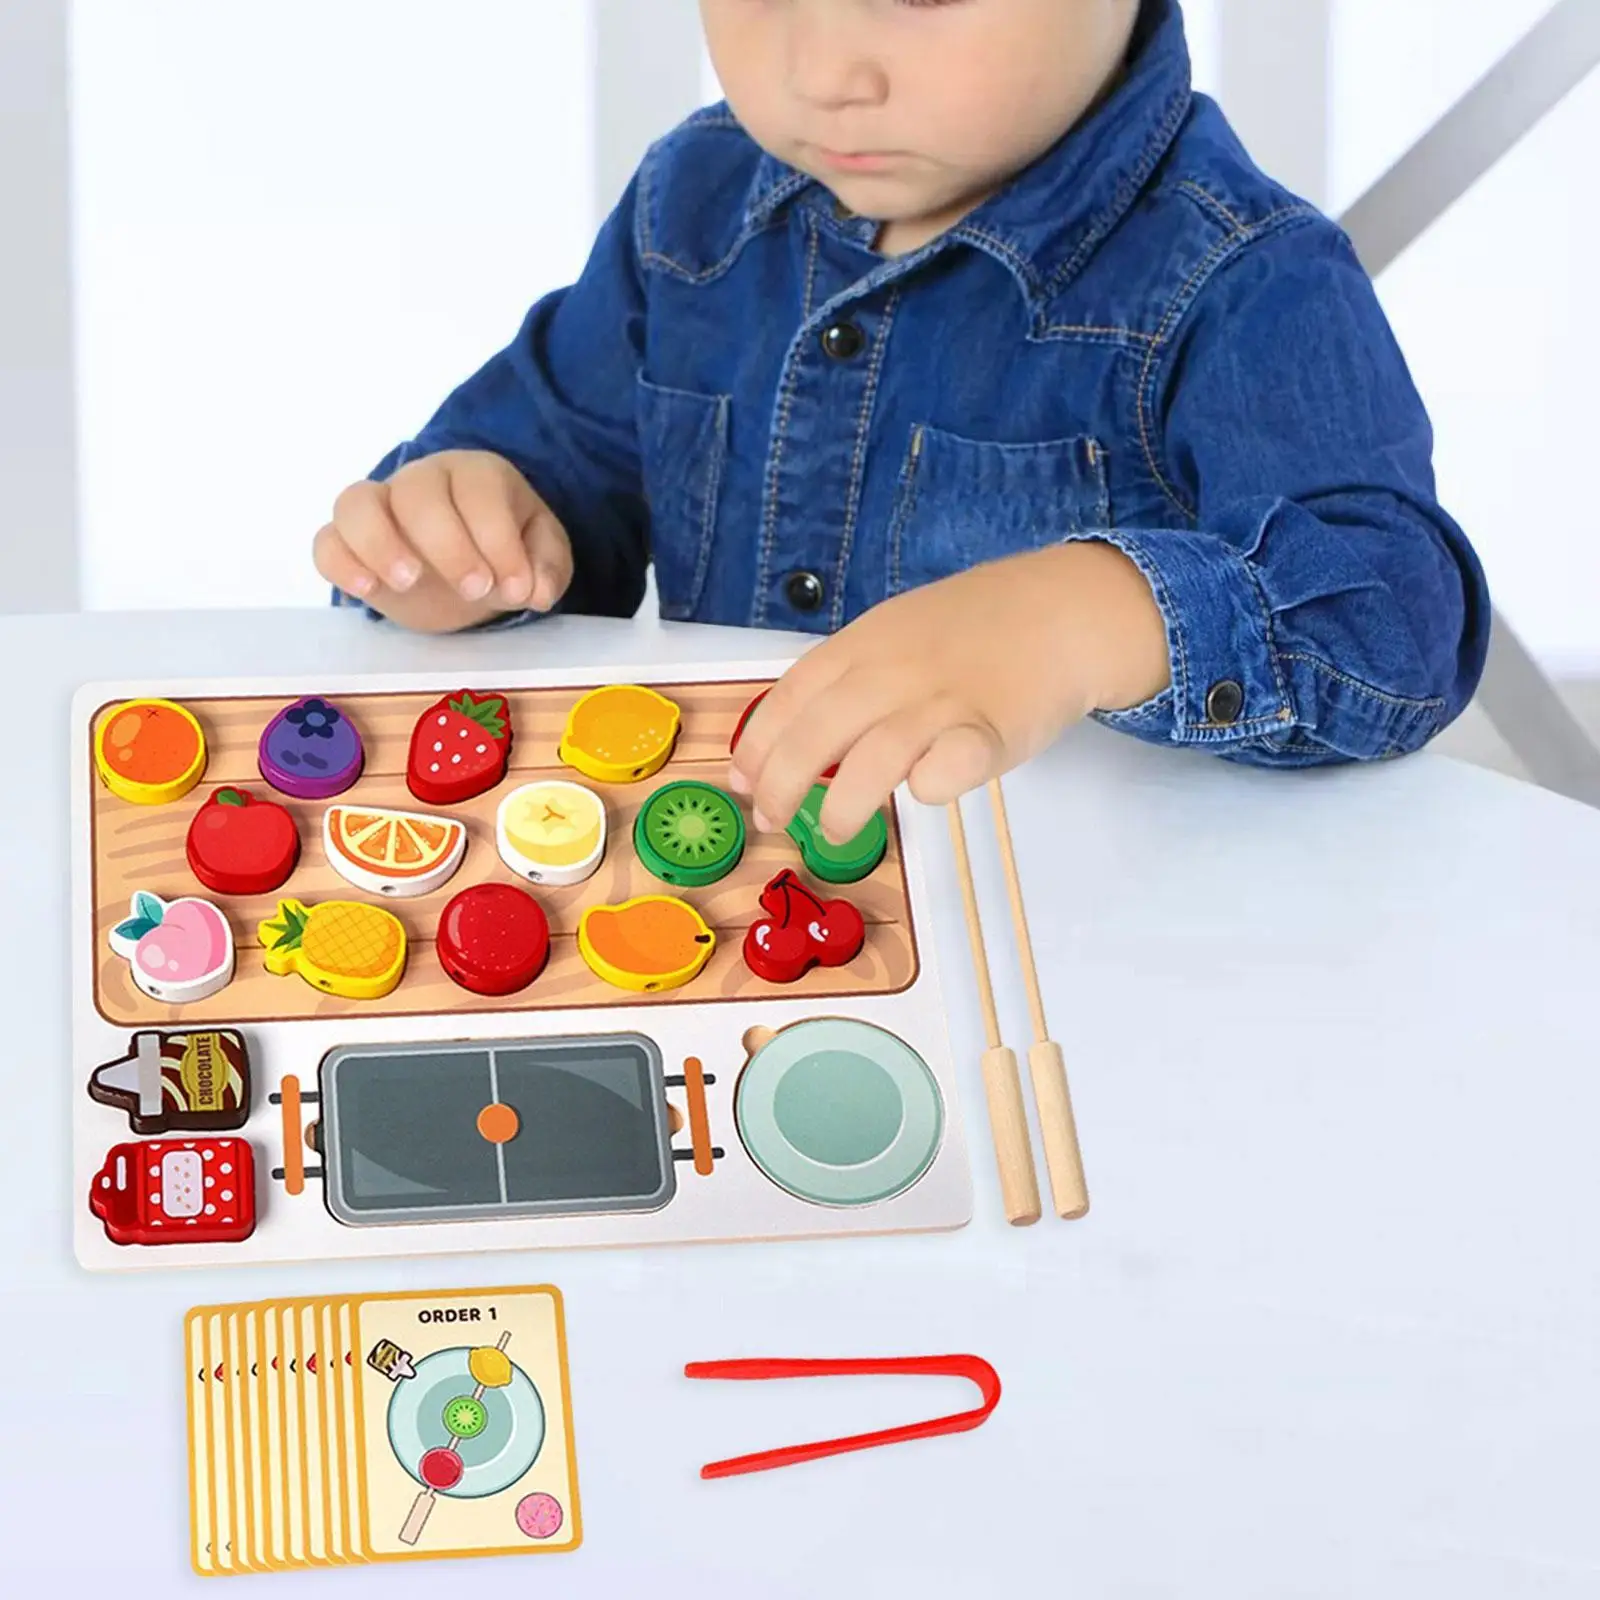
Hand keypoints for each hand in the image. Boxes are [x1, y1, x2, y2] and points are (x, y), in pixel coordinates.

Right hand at [313, 450, 573, 633]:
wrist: (467, 569)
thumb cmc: (505, 552)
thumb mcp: (542, 558)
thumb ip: (546, 568)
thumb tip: (535, 590)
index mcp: (476, 475)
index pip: (479, 490)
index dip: (498, 538)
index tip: (515, 587)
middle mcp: (422, 480)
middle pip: (418, 492)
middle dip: (448, 544)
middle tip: (474, 590)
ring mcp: (379, 508)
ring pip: (356, 502)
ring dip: (380, 543)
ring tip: (409, 583)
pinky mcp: (349, 544)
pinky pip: (327, 541)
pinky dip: (340, 563)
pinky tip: (367, 592)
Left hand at [728, 541, 1169, 842]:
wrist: (1062, 608)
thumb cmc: (977, 629)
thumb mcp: (897, 633)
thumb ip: (850, 677)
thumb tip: (794, 739)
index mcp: (864, 644)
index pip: (791, 695)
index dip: (758, 744)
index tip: (742, 780)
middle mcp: (894, 671)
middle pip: (817, 731)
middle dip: (781, 783)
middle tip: (770, 820)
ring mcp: (942, 701)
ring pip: (873, 757)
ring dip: (843, 804)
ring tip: (835, 832)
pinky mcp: (991, 733)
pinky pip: (949, 767)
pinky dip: (928, 786)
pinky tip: (920, 795)